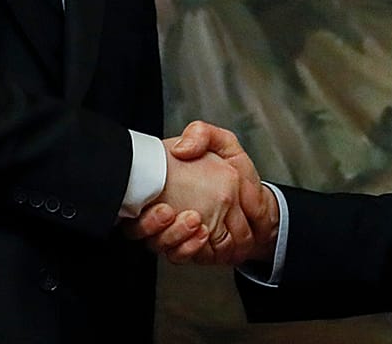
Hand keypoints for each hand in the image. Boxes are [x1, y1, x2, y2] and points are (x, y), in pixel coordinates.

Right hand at [125, 121, 277, 265]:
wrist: (257, 197)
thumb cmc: (234, 171)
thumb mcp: (222, 143)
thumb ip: (201, 134)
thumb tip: (181, 148)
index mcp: (163, 186)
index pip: (134, 202)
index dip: (140, 205)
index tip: (158, 200)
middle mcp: (164, 214)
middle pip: (140, 230)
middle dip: (151, 225)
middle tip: (168, 212)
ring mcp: (176, 234)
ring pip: (160, 246)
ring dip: (173, 237)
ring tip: (194, 221)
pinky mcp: (192, 250)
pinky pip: (182, 257)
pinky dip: (189, 249)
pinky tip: (202, 236)